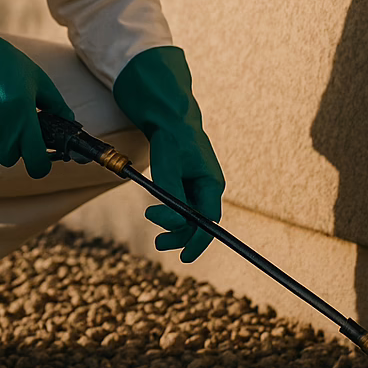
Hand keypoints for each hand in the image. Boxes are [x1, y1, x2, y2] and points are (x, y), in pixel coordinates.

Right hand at [0, 0, 73, 178]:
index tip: (39, 155)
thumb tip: (70, 123)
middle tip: (10, 120)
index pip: (37, 164)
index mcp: (24, 120)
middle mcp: (1, 132)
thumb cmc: (2, 63)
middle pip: (10, 157)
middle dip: (13, 145)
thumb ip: (56, 105)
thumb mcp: (36, 79)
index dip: (40, 163)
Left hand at [113, 46, 225, 261]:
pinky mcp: (186, 179)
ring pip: (189, 214)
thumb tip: (175, 224)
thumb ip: (172, 198)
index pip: (209, 222)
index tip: (184, 256)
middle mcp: (207, 186)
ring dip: (174, 225)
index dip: (198, 242)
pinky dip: (171, 212)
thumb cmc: (171, 136)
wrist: (167, 111)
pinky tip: (158, 211)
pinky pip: (182, 204)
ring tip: (156, 228)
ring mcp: (197, 183)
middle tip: (158, 242)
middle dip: (181, 235)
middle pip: (199, 222)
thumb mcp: (168, 167)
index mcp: (211, 184)